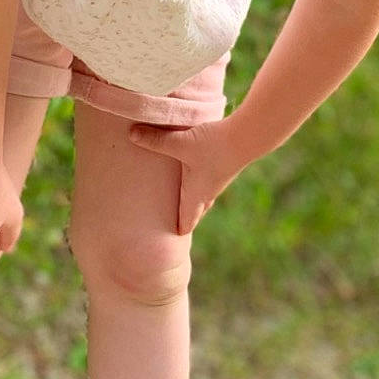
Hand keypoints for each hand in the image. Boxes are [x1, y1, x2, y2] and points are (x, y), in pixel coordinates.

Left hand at [127, 117, 252, 234]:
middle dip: (185, 219)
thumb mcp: (180, 143)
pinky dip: (201, 185)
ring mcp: (218, 180)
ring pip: (204, 197)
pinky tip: (197, 172)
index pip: (186, 221)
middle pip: (196, 212)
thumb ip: (156, 141)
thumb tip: (131, 135)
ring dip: (194, 202)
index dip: (177, 231)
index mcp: (196, 195)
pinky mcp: (224, 167)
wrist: (246, 137)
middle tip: (173, 227)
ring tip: (183, 202)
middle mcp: (208, 191)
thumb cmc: (212, 145)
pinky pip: (210, 182)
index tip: (169, 243)